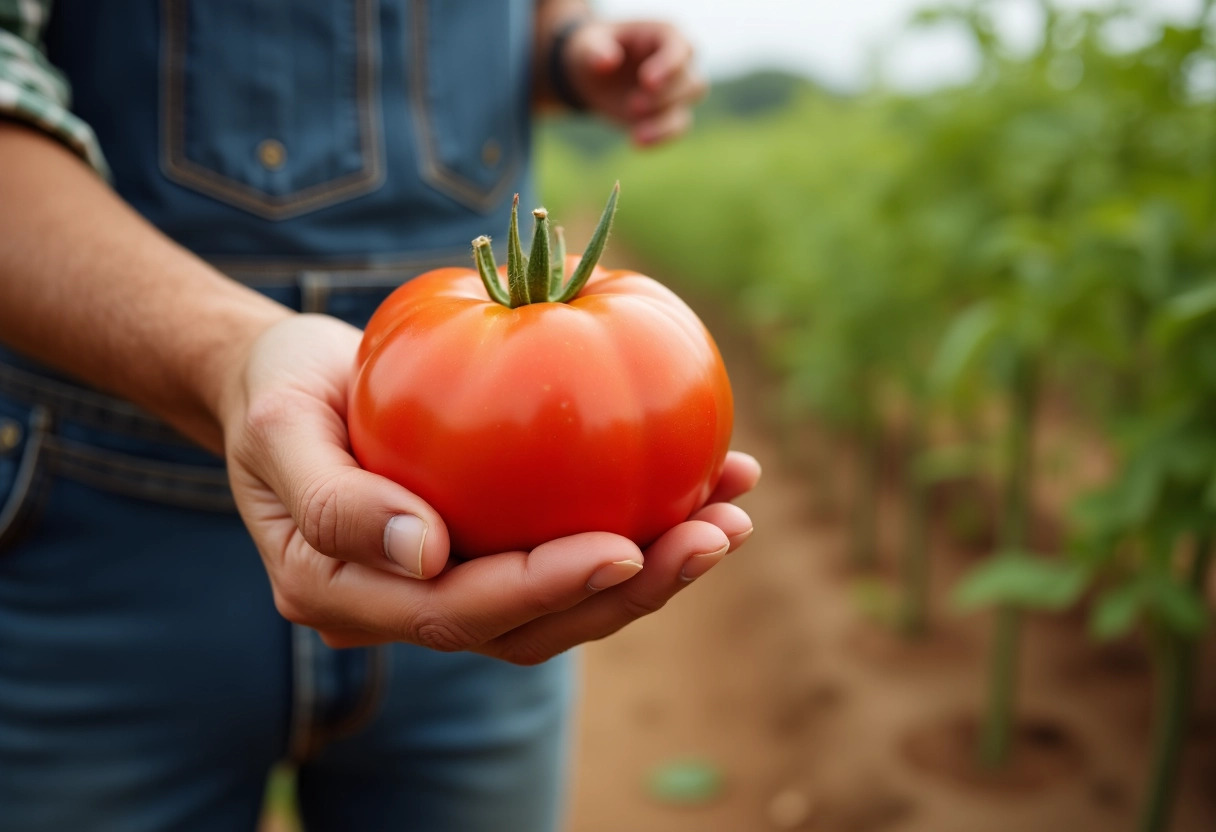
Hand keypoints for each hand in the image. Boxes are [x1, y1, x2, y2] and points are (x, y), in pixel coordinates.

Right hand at [222, 314, 758, 662]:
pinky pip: (570, 543)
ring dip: (655, 566)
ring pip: (566, 597)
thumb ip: (335, 502)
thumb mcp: (280, 427)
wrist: (284, 383)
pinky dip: (641, 521)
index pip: (458, 611)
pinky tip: (705, 478)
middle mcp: (411, 605)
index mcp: (349, 595)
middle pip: (533, 625)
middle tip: (715, 535)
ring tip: (732, 513)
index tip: (624, 547)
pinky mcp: (492, 543)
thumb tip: (426, 554)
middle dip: (630, 590)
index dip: (544, 589)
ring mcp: (455, 580)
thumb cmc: (275, 394)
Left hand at [562, 20, 707, 145]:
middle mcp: (678, 63)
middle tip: (632, 105)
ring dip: (665, 125)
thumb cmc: (593, 50)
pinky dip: (660, 139)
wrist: (590, 74)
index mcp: (664, 35)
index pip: (681, 48)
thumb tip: (607, 62)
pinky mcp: (667, 115)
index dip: (669, 66)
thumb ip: (594, 50)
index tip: (647, 81)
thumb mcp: (586, 44)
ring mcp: (676, 92)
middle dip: (665, 98)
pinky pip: (676, 130)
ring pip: (687, 110)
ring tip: (636, 134)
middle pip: (692, 83)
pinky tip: (636, 143)